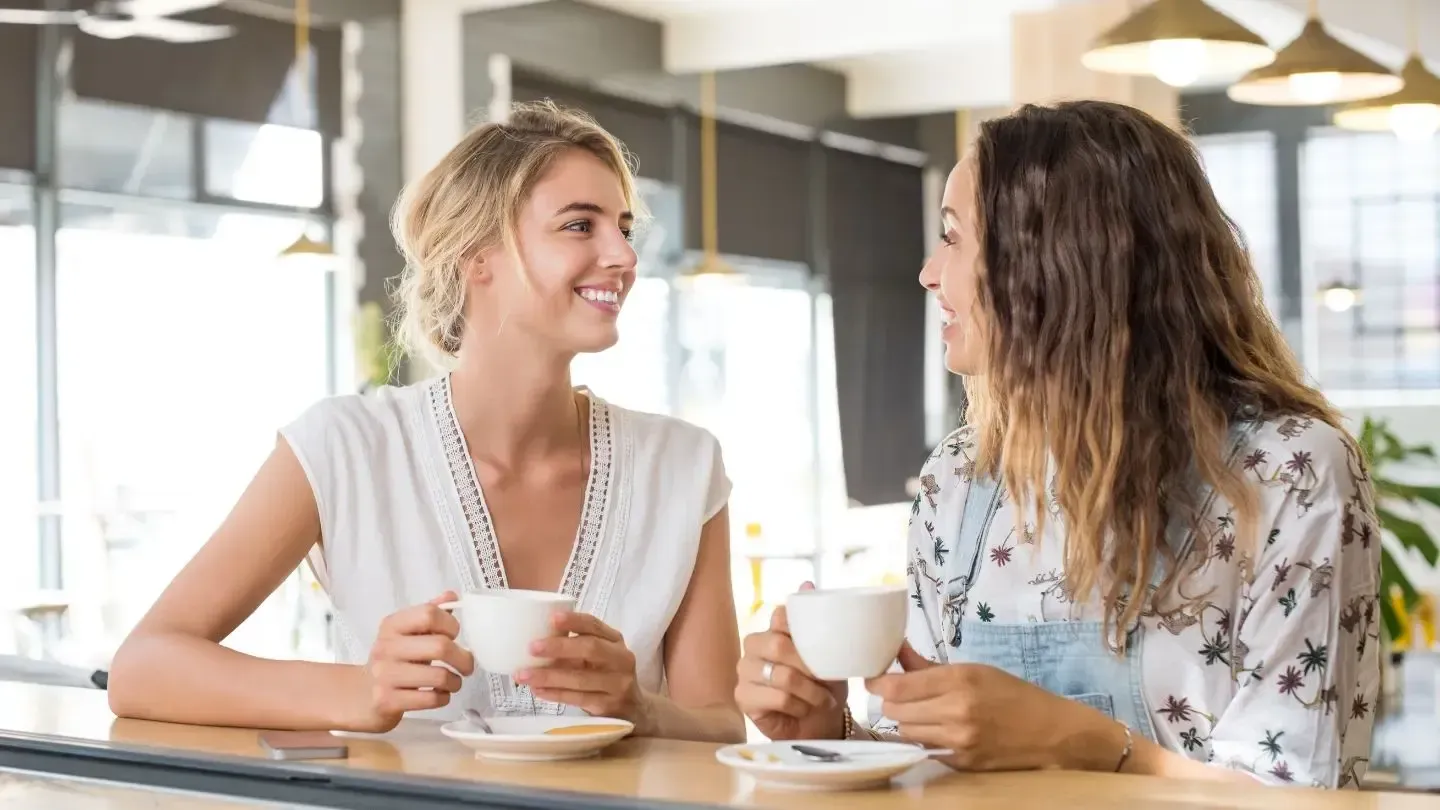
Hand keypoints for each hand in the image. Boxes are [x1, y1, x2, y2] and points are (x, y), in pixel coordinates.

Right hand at [354, 591, 474, 732]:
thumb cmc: (395, 660)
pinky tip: (439, 694)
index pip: (429, 614)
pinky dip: (443, 698)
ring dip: (455, 682)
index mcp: (392, 625)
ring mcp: (384, 675)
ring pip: (439, 676)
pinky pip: (430, 699)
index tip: (455, 636)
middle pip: (440, 646)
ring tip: (453, 682)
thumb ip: (430, 613)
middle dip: (463, 658)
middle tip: (467, 665)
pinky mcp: (386, 701)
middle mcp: (386, 647)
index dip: (451, 625)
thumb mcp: (408, 633)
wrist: (362, 695)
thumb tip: (452, 595)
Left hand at [516, 612, 644, 723]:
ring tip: (523, 675)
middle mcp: (621, 659)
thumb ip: (578, 646)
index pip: (595, 625)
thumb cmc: (607, 675)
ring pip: (580, 678)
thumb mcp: (601, 656)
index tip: (551, 618)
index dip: (574, 620)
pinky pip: (577, 699)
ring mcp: (617, 684)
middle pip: (591, 649)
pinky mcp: (608, 705)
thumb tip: (537, 637)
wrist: (635, 709)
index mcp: (615, 641)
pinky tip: (537, 690)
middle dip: (559, 647)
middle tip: (532, 647)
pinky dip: (555, 694)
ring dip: (549, 676)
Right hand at [735, 582, 845, 740]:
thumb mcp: (827, 652)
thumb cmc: (823, 685)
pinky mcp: (743, 697)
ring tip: (822, 700)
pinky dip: (798, 706)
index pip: (781, 616)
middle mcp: (753, 646)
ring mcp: (744, 671)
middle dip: (808, 667)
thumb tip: (806, 583)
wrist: (822, 722)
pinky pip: (777, 697)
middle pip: (777, 644)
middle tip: (826, 681)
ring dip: (809, 692)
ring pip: (780, 675)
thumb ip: (815, 620)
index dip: (803, 633)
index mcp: (772, 629)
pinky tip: (802, 710)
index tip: (823, 651)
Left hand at [865, 642, 1124, 771]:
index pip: (897, 687)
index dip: (878, 682)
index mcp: (959, 680)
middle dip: (891, 702)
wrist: (1051, 732)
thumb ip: (928, 665)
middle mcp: (956, 711)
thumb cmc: (1012, 694)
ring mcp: (958, 741)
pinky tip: (937, 729)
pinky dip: (924, 738)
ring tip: (920, 712)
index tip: (874, 677)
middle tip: (899, 695)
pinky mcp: (961, 762)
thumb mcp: (973, 669)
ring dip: (905, 722)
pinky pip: (925, 749)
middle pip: (894, 712)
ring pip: (905, 732)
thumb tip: (895, 649)